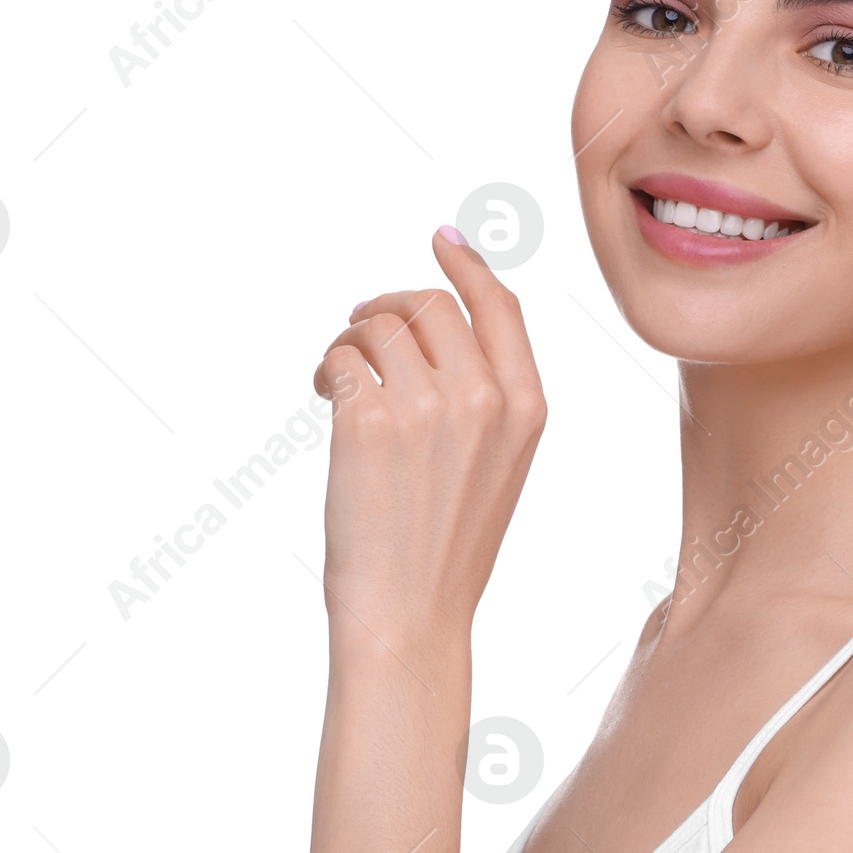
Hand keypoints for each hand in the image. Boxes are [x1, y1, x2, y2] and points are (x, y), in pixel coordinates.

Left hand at [312, 227, 545, 648]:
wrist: (410, 612)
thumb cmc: (449, 544)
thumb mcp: (502, 464)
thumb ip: (492, 393)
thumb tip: (446, 312)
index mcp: (527, 408)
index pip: (500, 306)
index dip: (466, 266)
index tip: (440, 241)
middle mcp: (484, 399)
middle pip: (431, 305)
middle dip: (390, 305)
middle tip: (362, 325)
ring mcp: (426, 408)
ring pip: (380, 327)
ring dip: (351, 340)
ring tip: (340, 376)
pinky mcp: (366, 422)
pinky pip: (341, 356)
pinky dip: (328, 366)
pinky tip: (325, 395)